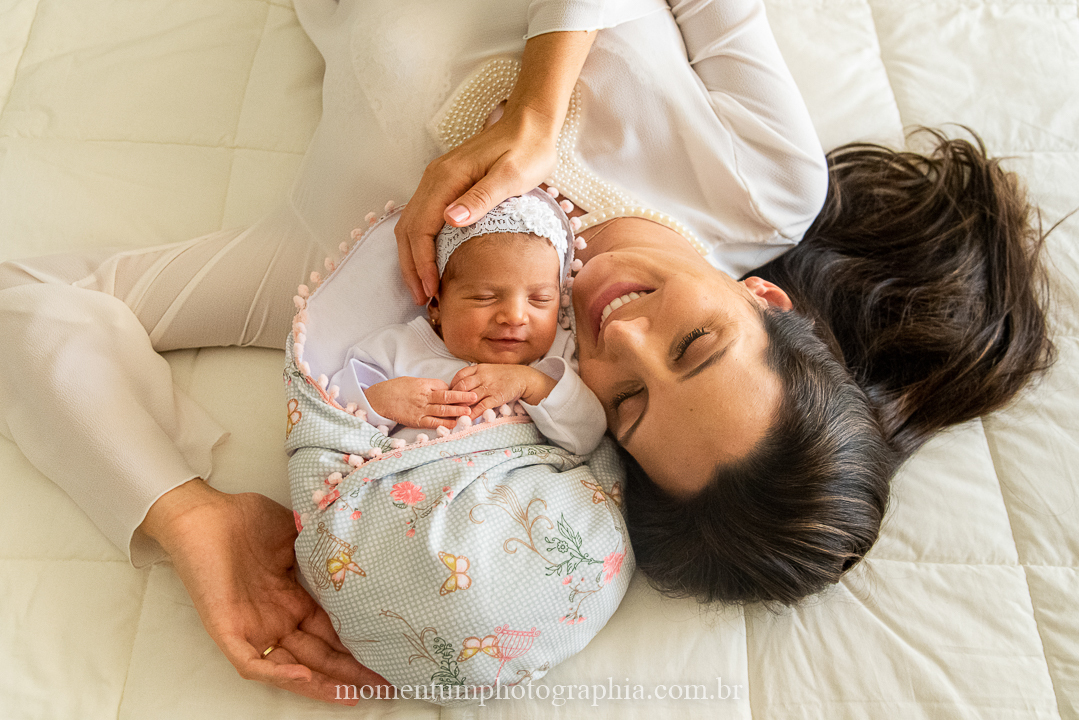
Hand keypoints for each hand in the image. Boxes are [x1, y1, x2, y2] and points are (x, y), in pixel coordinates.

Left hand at [140, 480, 390, 704]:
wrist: (203, 512)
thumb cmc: (245, 519)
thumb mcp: (296, 536)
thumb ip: (324, 552)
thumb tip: (359, 556)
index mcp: (293, 599)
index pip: (331, 631)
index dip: (357, 645)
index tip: (388, 653)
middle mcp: (277, 619)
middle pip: (319, 655)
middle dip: (351, 672)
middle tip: (385, 683)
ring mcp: (254, 627)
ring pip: (292, 667)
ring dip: (322, 682)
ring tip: (355, 692)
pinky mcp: (228, 631)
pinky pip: (254, 662)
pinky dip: (279, 672)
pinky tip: (305, 674)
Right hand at [364, 376, 477, 428]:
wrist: (379, 399)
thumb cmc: (396, 388)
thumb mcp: (413, 381)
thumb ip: (429, 385)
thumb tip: (445, 389)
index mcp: (423, 384)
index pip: (443, 386)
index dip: (455, 389)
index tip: (467, 390)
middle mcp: (423, 396)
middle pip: (445, 397)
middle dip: (462, 397)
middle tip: (475, 396)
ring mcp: (420, 409)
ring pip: (441, 410)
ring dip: (456, 411)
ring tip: (469, 411)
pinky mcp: (416, 421)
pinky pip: (432, 423)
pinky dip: (444, 424)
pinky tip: (454, 424)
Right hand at [394, 29, 596, 304]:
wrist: (530, 125)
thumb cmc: (527, 151)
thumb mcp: (511, 176)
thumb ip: (481, 198)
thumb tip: (449, 220)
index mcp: (446, 178)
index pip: (422, 228)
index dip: (423, 263)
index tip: (431, 290)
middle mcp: (434, 179)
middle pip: (409, 230)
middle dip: (412, 267)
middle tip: (423, 300)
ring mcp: (436, 181)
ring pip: (411, 225)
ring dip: (412, 258)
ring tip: (423, 288)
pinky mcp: (445, 185)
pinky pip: (421, 219)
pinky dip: (420, 245)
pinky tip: (430, 263)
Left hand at [450, 364, 556, 418]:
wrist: (524, 377)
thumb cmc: (505, 375)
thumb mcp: (489, 370)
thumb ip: (476, 375)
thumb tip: (462, 384)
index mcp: (479, 368)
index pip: (460, 375)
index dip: (452, 385)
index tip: (448, 393)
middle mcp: (482, 376)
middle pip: (461, 386)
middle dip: (453, 397)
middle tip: (448, 406)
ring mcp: (489, 387)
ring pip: (469, 396)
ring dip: (460, 406)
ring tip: (454, 414)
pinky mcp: (496, 397)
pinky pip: (481, 406)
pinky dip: (473, 413)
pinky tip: (468, 418)